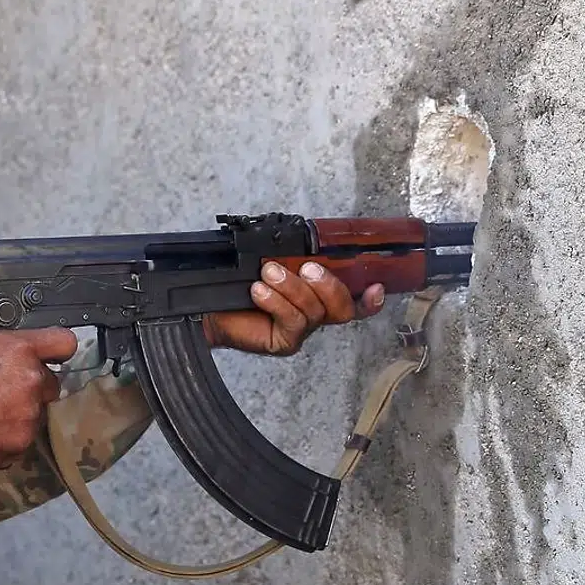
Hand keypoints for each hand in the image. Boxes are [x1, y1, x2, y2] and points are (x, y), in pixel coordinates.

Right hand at [0, 328, 78, 470]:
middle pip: (50, 382)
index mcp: (19, 350)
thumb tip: (9, 350)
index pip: (63, 342)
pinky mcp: (23, 441)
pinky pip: (24, 435)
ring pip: (36, 411)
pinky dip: (10, 435)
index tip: (51, 355)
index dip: (56, 349)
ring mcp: (30, 413)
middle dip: (32, 386)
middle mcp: (32, 379)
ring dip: (20, 412)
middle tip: (3, 392)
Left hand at [203, 261, 384, 355]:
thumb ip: (291, 257)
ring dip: (292, 287)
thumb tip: (303, 244)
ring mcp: (300, 330)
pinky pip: (292, 321)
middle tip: (307, 268)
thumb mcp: (269, 263)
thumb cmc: (239, 286)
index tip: (375, 286)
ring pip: (314, 310)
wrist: (209, 309)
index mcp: (317, 294)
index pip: (353, 298)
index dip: (370, 298)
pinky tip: (260, 292)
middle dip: (329, 285)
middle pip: (343, 307)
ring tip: (269, 272)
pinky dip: (277, 302)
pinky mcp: (283, 341)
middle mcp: (314, 314)